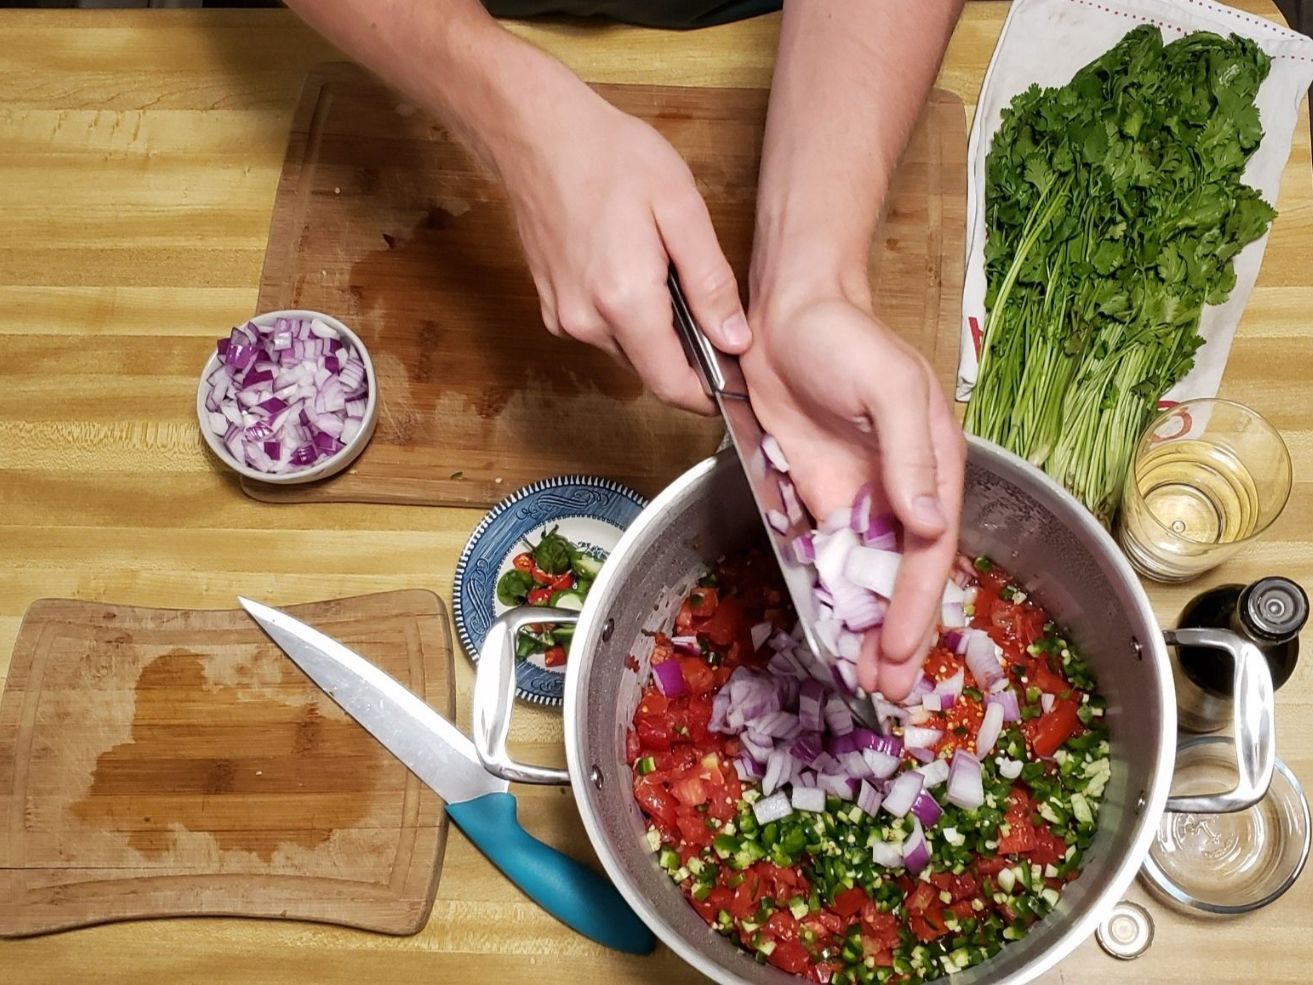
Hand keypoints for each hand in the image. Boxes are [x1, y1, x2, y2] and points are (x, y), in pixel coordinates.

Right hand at [492, 78, 749, 411]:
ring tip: (665, 274)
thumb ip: (710, 282)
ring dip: (655, 331)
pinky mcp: (552, 308)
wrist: (536, 133)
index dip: (709, 395)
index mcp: (623, 301)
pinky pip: (602, 332)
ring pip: (628, 351)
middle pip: (651, 370)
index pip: (672, 385)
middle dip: (686, 353)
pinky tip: (634, 269)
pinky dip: (627, 316)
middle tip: (709, 307)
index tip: (735, 383)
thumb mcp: (680, 209)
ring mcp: (563, 318)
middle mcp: (586, 322)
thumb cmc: (608, 157)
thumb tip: (735, 339)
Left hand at [741, 293, 965, 699]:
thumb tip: (928, 524)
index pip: (929, 553)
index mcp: (932, 469)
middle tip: (886, 688)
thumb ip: (911, 456)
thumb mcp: (889, 387)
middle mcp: (901, 493)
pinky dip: (832, 598)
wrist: (786, 315)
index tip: (899, 650)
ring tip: (863, 677)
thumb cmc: (846, 338)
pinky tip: (831, 632)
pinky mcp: (818, 498)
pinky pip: (828, 558)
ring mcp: (859, 498)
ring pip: (868, 578)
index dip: (916, 605)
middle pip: (904, 578)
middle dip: (899, 635)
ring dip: (867, 628)